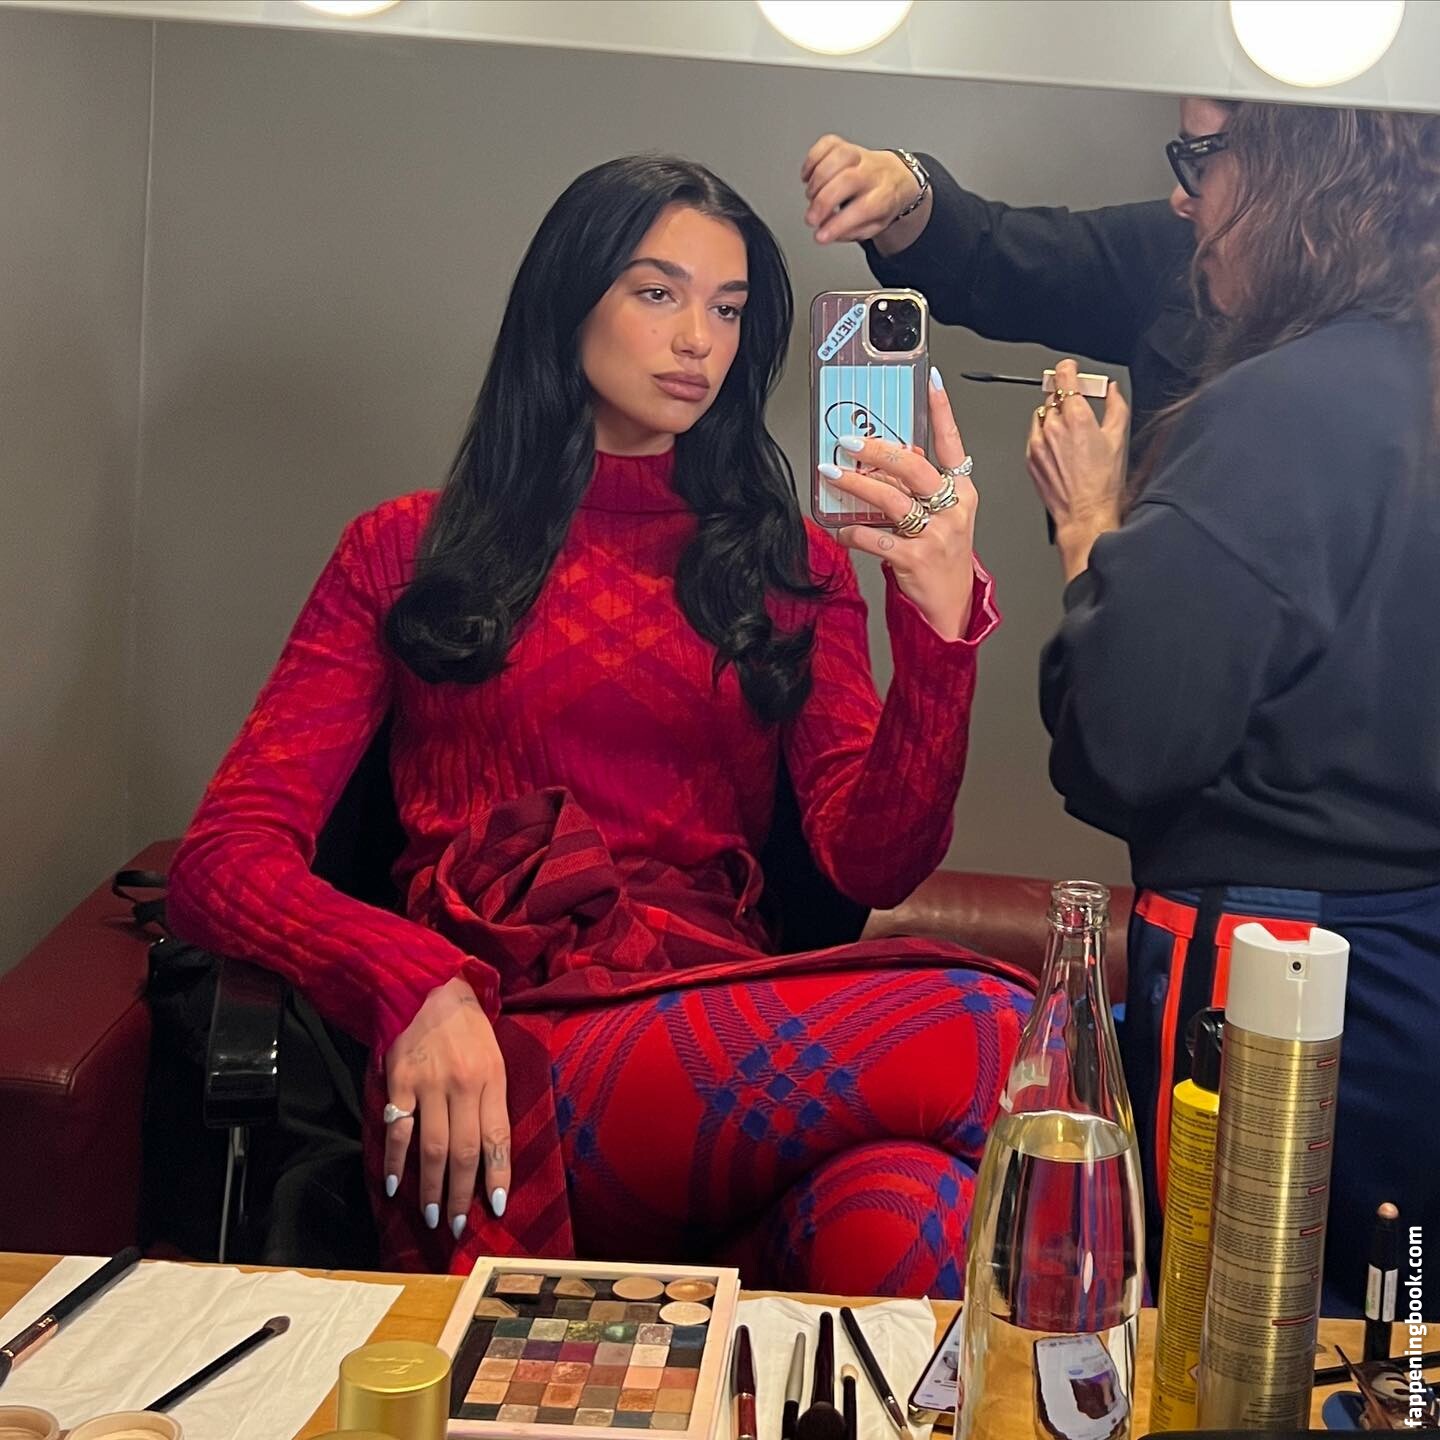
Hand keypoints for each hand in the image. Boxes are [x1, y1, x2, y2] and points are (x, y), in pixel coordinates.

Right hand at [383, 975, 510, 1238]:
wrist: (430, 987)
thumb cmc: (468, 1028)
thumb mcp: (493, 1058)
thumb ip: (491, 1100)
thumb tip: (490, 1153)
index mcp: (492, 1079)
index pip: (498, 1138)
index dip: (498, 1176)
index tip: (496, 1208)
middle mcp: (463, 1085)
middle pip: (465, 1151)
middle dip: (462, 1194)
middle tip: (456, 1226)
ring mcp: (430, 1084)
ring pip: (433, 1148)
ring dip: (431, 1188)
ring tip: (432, 1216)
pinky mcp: (400, 1081)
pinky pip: (399, 1130)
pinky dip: (395, 1161)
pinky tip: (393, 1185)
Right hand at [801, 134, 927, 246]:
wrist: (896, 177)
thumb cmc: (881, 204)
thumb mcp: (873, 227)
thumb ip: (849, 232)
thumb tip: (823, 233)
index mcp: (885, 196)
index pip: (863, 208)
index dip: (838, 224)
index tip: (820, 236)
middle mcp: (873, 172)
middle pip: (848, 180)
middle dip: (823, 201)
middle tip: (811, 218)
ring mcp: (859, 154)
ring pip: (838, 156)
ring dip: (817, 179)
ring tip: (810, 196)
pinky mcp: (845, 144)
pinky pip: (828, 144)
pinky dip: (812, 159)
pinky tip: (808, 176)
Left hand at [821, 368, 978, 640]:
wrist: (951, 606)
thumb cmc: (942, 555)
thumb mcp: (942, 515)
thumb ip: (920, 486)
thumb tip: (888, 454)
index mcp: (962, 490)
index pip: (953, 444)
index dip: (943, 412)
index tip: (931, 381)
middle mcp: (953, 509)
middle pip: (915, 468)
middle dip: (878, 450)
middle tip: (848, 441)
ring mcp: (937, 535)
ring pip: (892, 499)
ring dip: (856, 485)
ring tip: (831, 475)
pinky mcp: (916, 560)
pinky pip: (877, 539)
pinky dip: (853, 532)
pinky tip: (840, 528)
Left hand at [1025, 357, 1129, 580]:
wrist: (1084, 513)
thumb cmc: (1102, 483)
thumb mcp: (1118, 438)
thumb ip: (1116, 406)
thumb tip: (1112, 390)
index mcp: (1077, 417)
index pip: (1065, 377)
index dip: (1067, 368)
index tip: (1070, 368)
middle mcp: (1053, 427)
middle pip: (1053, 396)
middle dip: (1065, 396)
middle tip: (1077, 405)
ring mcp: (1038, 442)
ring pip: (1042, 415)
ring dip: (1053, 416)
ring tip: (1070, 434)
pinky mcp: (1030, 457)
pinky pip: (1034, 435)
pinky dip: (1044, 435)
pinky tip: (1060, 449)